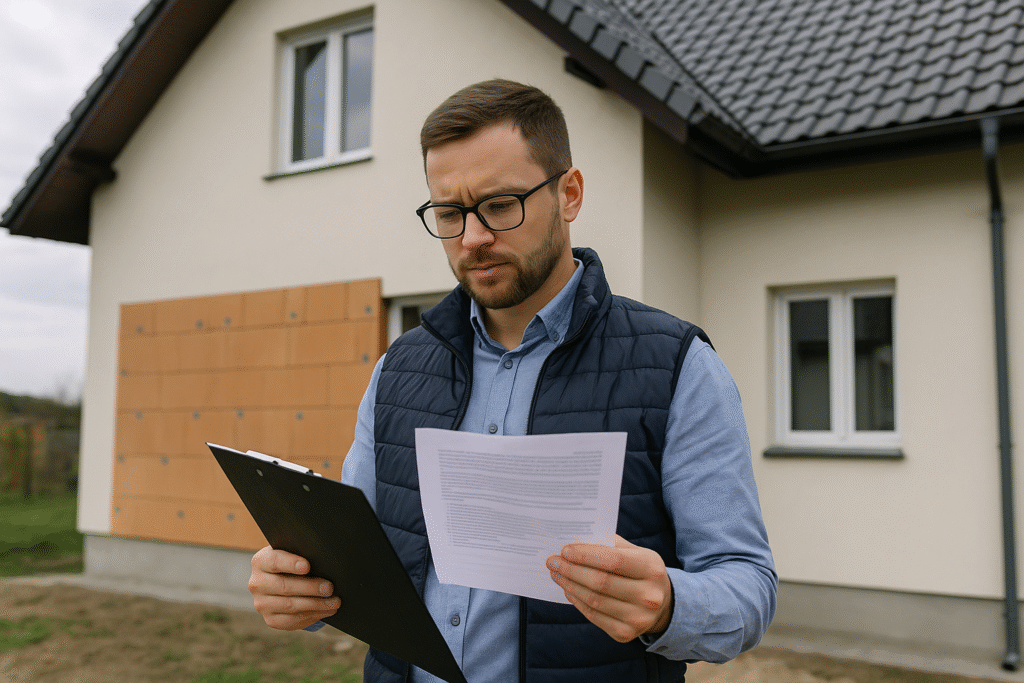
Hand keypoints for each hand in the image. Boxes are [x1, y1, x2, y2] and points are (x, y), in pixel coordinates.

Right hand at [248, 546, 339, 629]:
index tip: (307, 566)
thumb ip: (303, 552)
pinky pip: (292, 621)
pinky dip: (313, 616)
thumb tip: (324, 558)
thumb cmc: (294, 560)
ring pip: (290, 606)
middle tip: (329, 588)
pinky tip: (327, 610)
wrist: (284, 579)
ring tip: (335, 601)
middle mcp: (257, 583)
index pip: (274, 561)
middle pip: (285, 586)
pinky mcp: (271, 620)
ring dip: (316, 605)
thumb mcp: (294, 552)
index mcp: (260, 562)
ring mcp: (262, 604)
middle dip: (310, 588)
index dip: (290, 564)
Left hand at [546, 535, 672, 642]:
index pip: (614, 561)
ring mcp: (638, 618)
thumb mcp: (635, 552)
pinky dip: (576, 601)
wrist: (661, 605)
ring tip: (556, 574)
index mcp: (652, 568)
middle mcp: (648, 596)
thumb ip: (609, 544)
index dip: (586, 555)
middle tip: (552, 562)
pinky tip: (568, 590)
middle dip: (571, 570)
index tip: (565, 550)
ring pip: (594, 600)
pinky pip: (593, 616)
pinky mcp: (625, 634)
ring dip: (569, 585)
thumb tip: (575, 541)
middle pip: (600, 582)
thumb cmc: (640, 571)